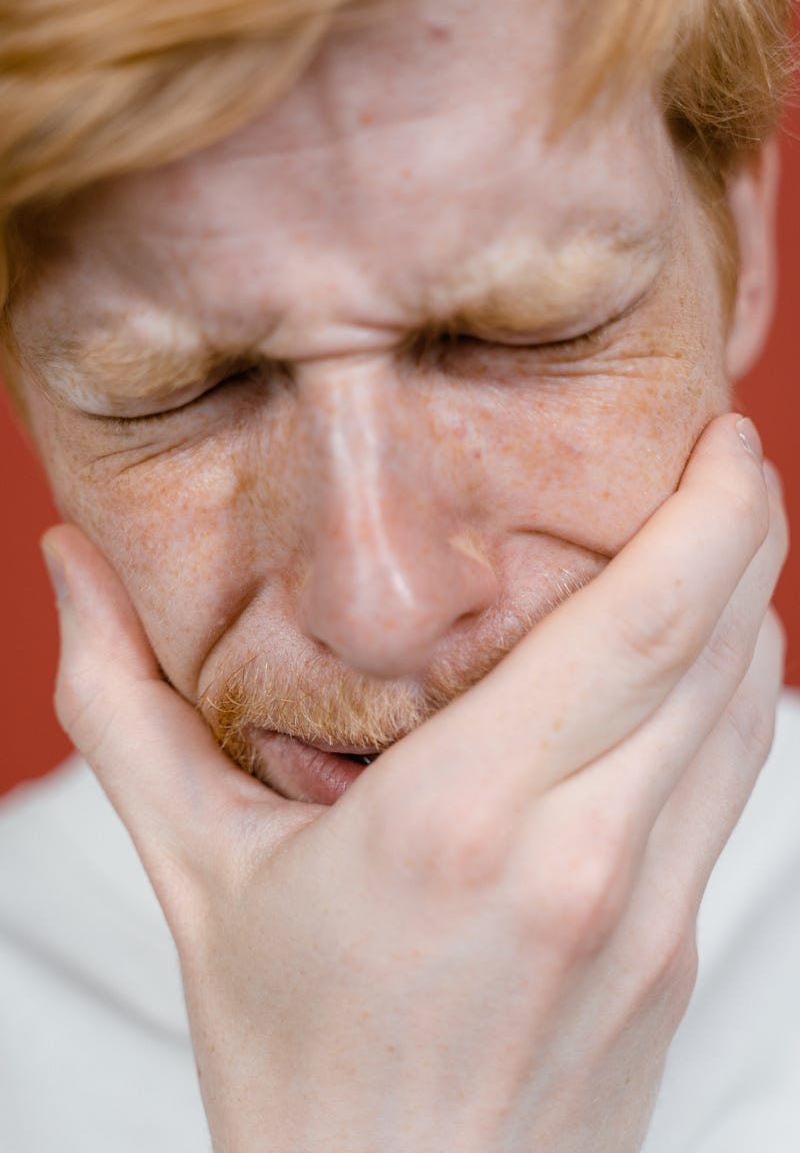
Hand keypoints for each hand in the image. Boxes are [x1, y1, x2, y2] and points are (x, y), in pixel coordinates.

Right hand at [42, 413, 786, 1152]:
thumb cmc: (294, 1064)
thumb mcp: (195, 875)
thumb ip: (124, 707)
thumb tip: (69, 569)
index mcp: (460, 820)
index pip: (639, 624)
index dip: (711, 512)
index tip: (720, 438)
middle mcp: (581, 858)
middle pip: (717, 645)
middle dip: (746, 524)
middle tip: (726, 452)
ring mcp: (648, 913)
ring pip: (745, 711)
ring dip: (745, 605)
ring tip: (713, 536)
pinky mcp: (675, 951)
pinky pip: (734, 784)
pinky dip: (732, 696)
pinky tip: (694, 660)